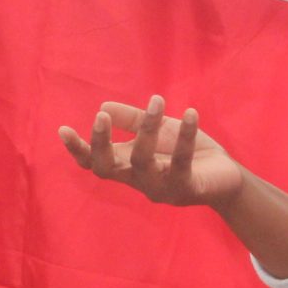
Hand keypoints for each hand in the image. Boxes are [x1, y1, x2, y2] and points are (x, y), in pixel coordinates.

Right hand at [57, 97, 246, 208]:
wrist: (225, 177)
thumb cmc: (185, 153)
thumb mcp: (156, 132)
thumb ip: (131, 121)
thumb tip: (102, 106)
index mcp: (127, 166)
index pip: (95, 163)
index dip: (77, 149)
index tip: (62, 129)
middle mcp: (138, 180)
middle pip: (107, 169)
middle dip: (101, 143)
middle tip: (100, 117)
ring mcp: (160, 187)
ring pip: (142, 161)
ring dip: (146, 129)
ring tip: (156, 100)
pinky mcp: (186, 188)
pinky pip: (182, 161)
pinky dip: (186, 136)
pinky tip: (191, 114)